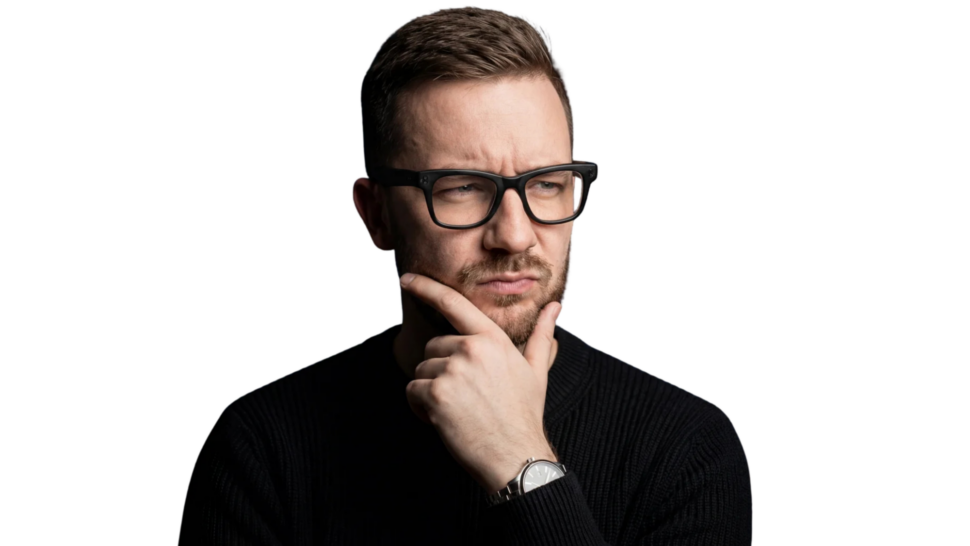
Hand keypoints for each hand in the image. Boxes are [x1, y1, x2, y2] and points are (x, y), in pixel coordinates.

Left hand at [399, 272, 561, 492]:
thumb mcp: (536, 369)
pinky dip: (420, 407)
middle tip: (465, 396)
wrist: (516, 455)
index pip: (454, 304)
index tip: (406, 279)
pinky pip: (412, 391)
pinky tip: (443, 420)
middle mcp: (471, 348)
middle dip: (441, 370)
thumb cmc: (524, 413)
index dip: (426, 288)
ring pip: (422, 370)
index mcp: (492, 338)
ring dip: (431, 390)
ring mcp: (453, 370)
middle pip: (433, 346)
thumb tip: (556, 306)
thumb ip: (542, 334)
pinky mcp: (436, 394)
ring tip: (458, 410)